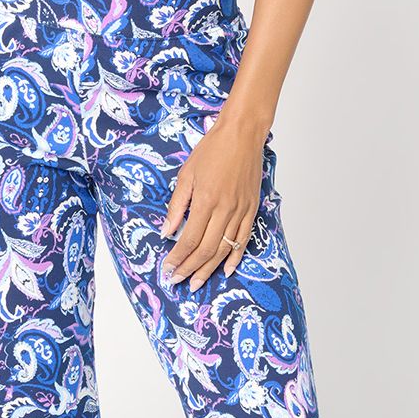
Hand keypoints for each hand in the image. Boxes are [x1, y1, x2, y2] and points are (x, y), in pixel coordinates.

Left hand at [160, 117, 266, 291]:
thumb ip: (177, 205)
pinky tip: (226, 270)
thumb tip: (167, 231)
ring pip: (224, 249)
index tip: (168, 269)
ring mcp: (241, 211)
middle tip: (178, 282)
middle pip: (206, 249)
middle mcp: (225, 209)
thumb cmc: (212, 150)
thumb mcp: (187, 174)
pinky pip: (243, 239)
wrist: (242, 135)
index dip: (178, 258)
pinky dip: (235, 257)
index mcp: (206, 201)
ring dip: (209, 269)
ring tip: (197, 282)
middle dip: (190, 269)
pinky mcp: (252, 209)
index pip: (189, 239)